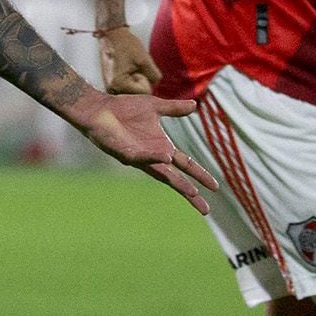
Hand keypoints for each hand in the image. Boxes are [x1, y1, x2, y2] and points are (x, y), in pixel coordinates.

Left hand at [73, 92, 218, 213]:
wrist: (100, 109)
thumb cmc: (124, 109)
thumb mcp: (155, 106)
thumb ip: (174, 108)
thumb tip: (195, 106)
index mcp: (162, 148)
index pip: (185, 165)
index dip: (200, 176)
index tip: (215, 188)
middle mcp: (153, 157)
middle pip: (176, 179)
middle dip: (191, 193)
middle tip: (206, 209)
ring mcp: (139, 158)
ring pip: (161, 174)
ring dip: (176, 182)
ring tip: (192, 191)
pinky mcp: (124, 154)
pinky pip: (142, 158)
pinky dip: (154, 158)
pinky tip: (167, 158)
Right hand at [97, 25, 160, 95]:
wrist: (114, 37)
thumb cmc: (128, 45)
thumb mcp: (146, 60)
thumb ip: (154, 77)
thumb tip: (154, 87)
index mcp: (119, 84)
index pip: (144, 92)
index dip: (145, 79)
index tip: (137, 67)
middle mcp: (112, 89)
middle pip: (138, 95)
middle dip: (140, 82)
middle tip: (132, 68)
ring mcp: (110, 89)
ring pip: (134, 93)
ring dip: (135, 82)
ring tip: (128, 68)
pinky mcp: (111, 86)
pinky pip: (128, 90)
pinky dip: (131, 82)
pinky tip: (126, 71)